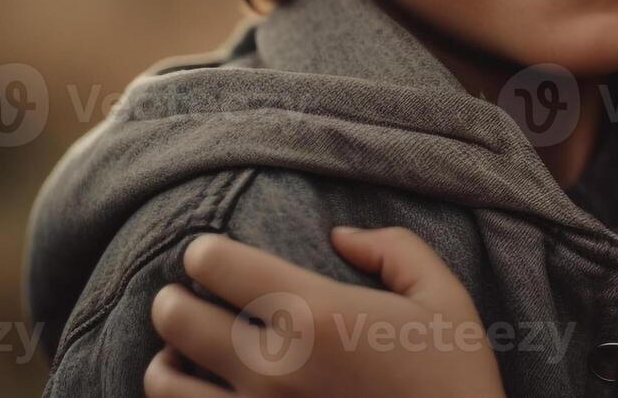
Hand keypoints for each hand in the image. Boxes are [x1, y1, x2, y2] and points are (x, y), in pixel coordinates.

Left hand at [145, 227, 505, 397]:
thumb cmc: (453, 378)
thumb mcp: (445, 297)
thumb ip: (394, 249)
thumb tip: (341, 235)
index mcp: (315, 313)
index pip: (216, 265)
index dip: (206, 253)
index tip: (212, 256)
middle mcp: (272, 367)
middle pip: (175, 318)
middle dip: (173, 300)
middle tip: (184, 298)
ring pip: (164, 383)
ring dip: (168, 360)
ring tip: (183, 354)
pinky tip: (203, 395)